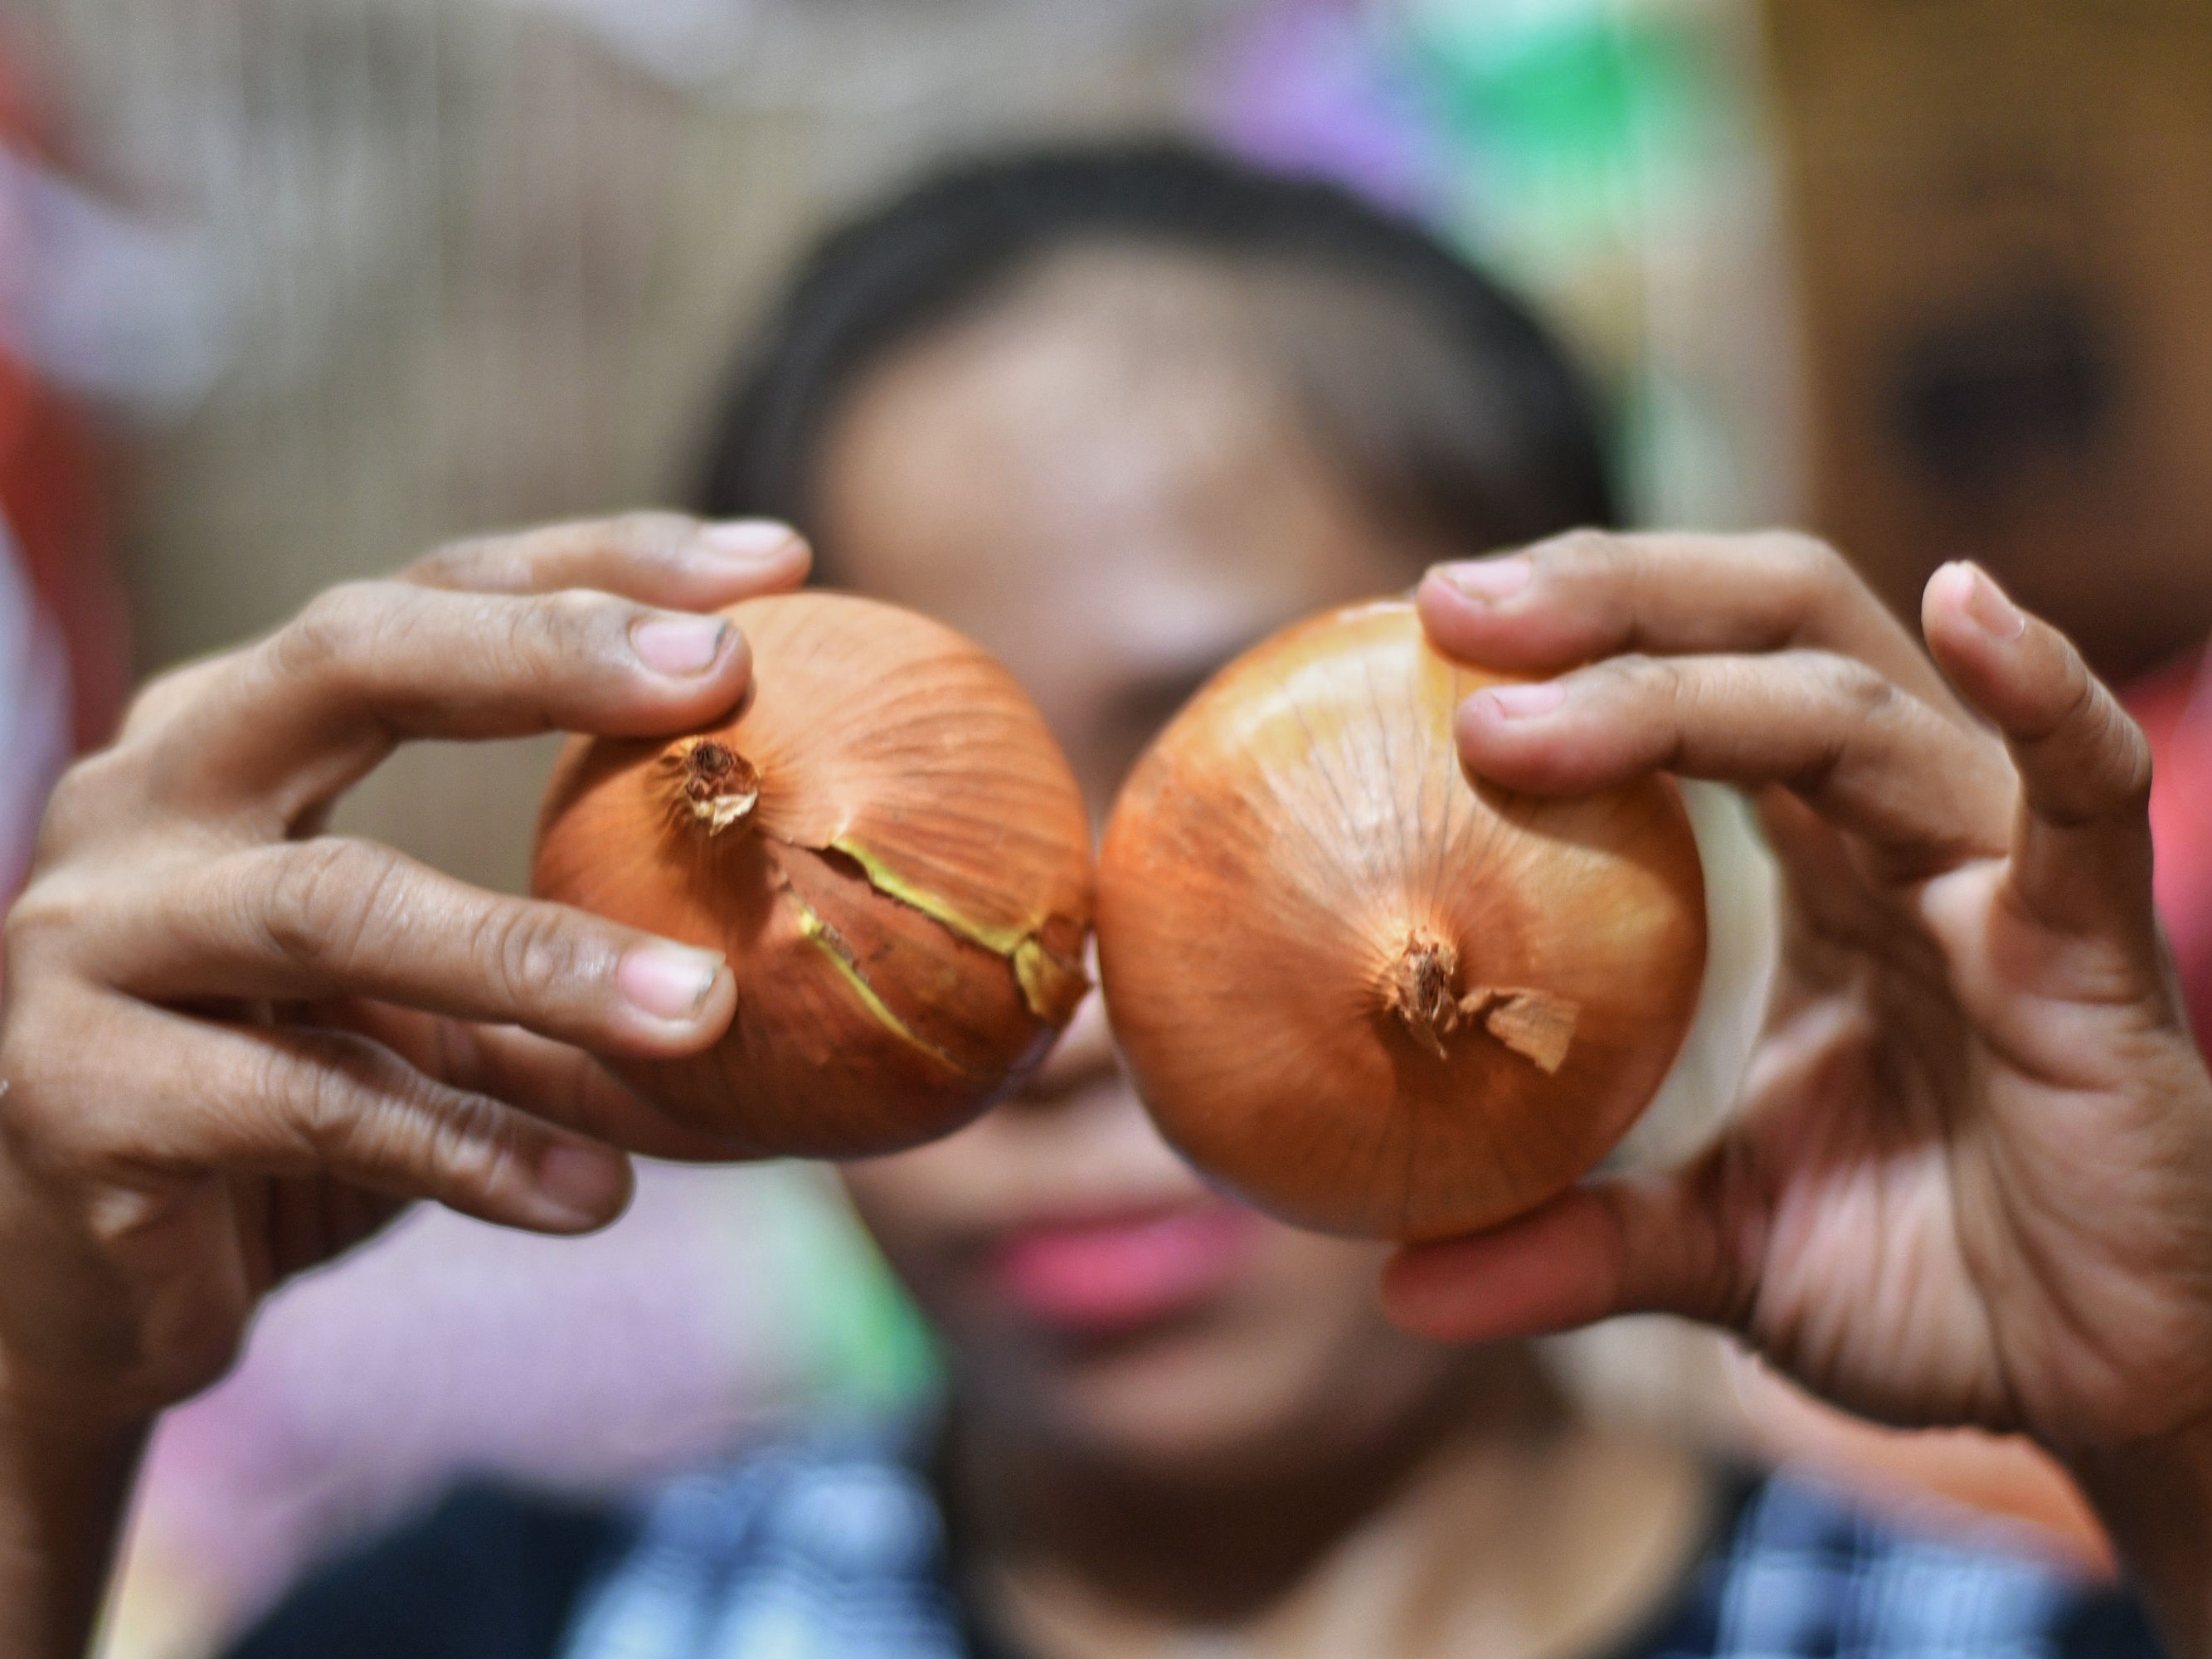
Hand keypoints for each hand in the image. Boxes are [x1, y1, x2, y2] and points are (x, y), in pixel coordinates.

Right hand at [0, 514, 804, 1427]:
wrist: (79, 1279)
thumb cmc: (287, 1085)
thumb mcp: (420, 976)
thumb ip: (552, 904)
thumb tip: (805, 866)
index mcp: (236, 725)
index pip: (427, 593)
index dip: (599, 563)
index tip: (776, 561)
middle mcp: (148, 793)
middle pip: (349, 659)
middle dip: (547, 654)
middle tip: (723, 676)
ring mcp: (91, 934)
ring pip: (339, 907)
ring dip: (539, 959)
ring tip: (706, 1014)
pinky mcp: (74, 1090)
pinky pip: (314, 1103)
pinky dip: (472, 1147)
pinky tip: (596, 1194)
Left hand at [1386, 531, 2211, 1466]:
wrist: (2105, 1382)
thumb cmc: (1928, 1281)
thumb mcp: (1719, 1246)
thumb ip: (1576, 1239)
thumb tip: (1404, 1284)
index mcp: (1824, 864)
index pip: (1692, 677)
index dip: (1571, 634)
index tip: (1414, 630)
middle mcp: (1905, 830)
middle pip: (1766, 628)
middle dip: (1607, 596)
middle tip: (1445, 604)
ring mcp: (2002, 870)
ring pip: (1847, 704)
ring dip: (1673, 684)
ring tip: (1510, 710)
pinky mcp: (2096, 944)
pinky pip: (2086, 791)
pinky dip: (2042, 691)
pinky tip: (1973, 603)